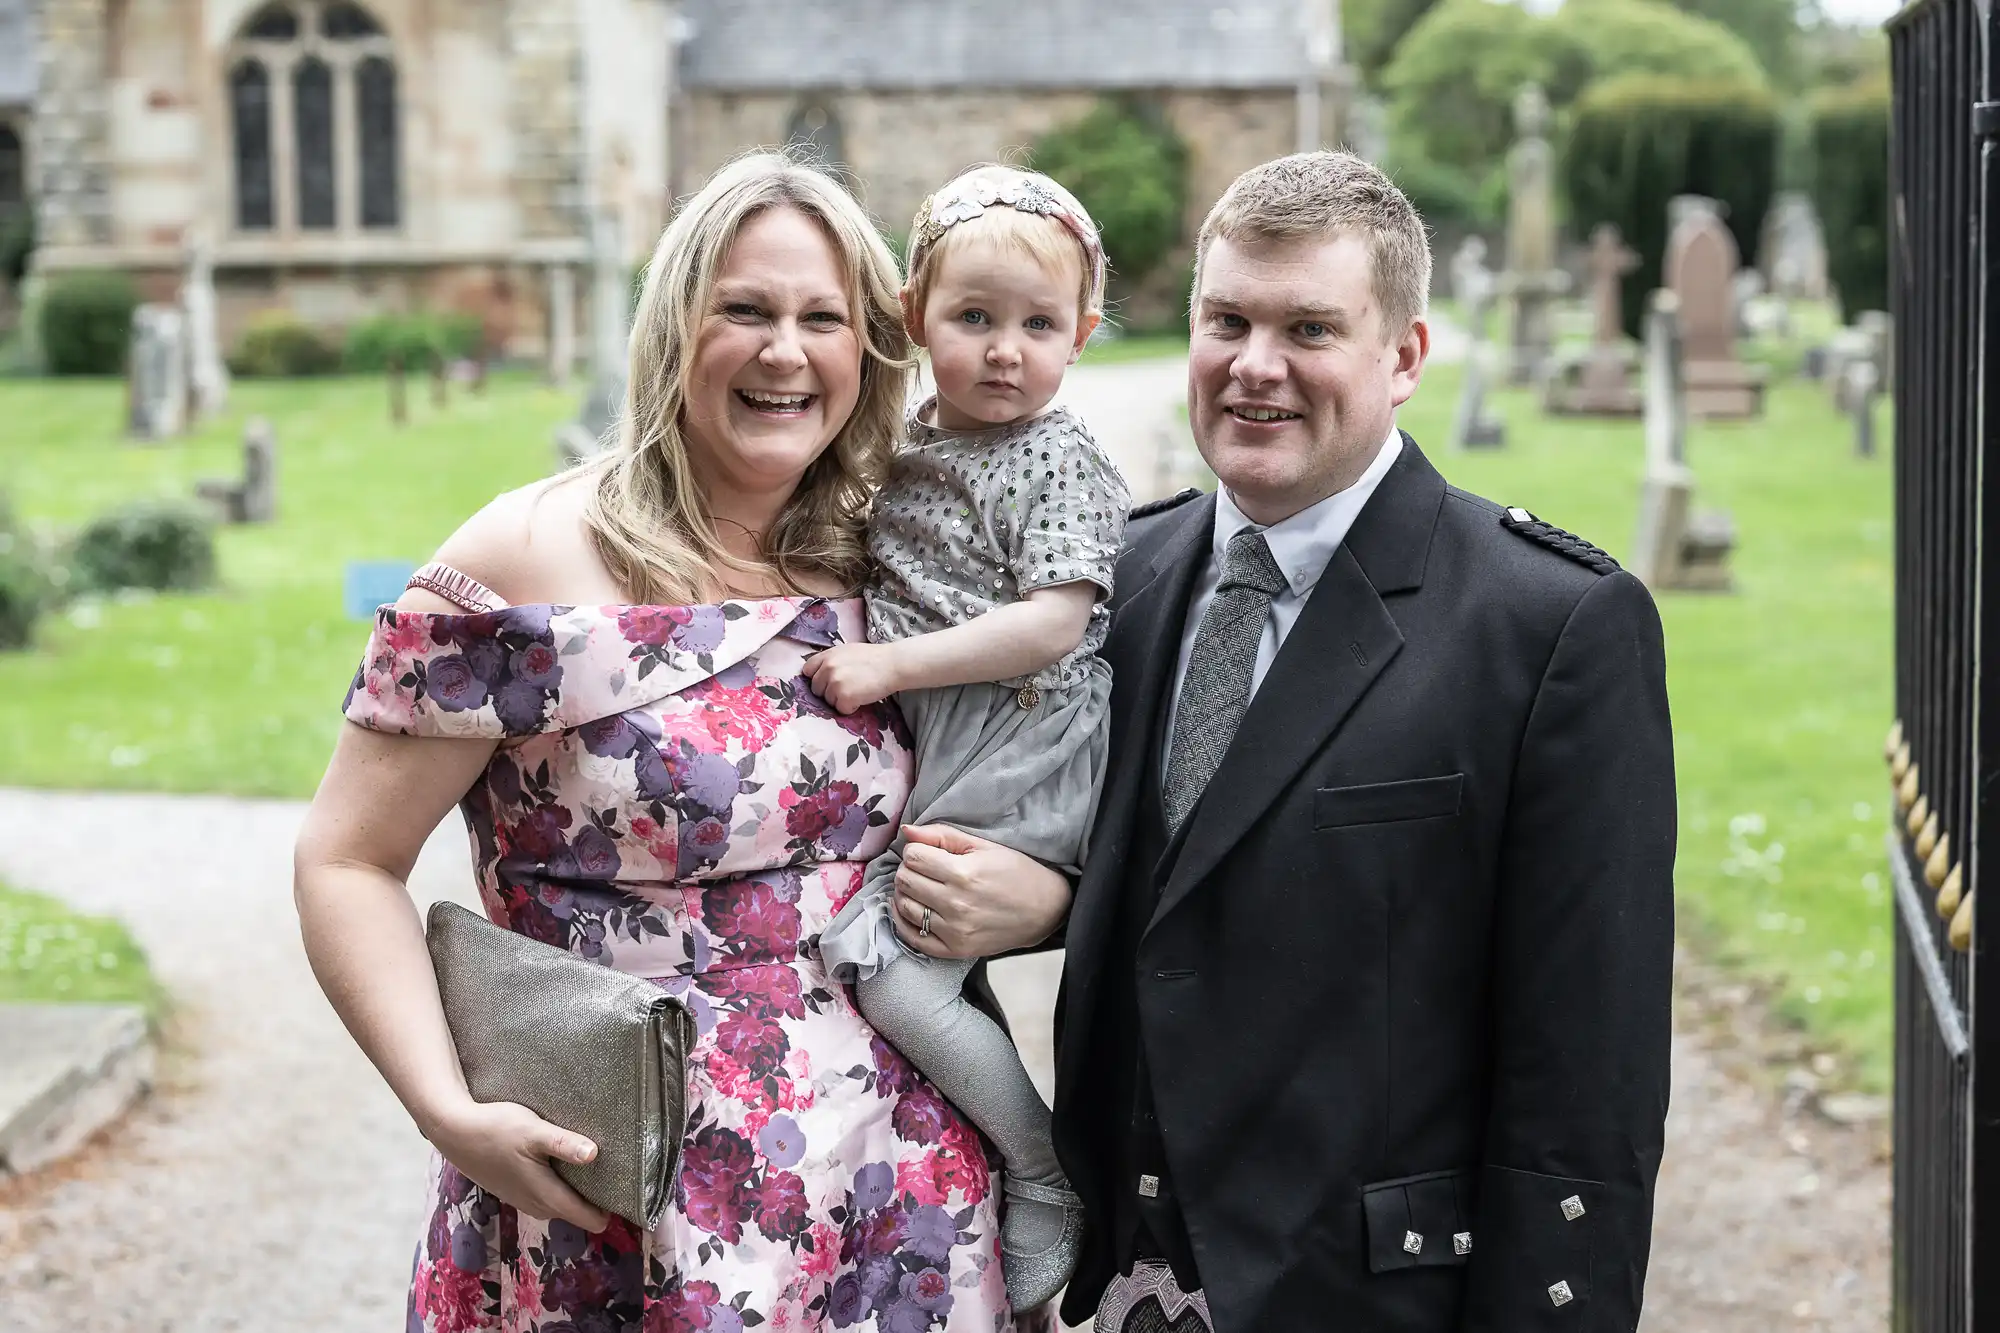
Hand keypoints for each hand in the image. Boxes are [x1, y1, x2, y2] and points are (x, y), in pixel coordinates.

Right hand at [422, 1097, 610, 1232]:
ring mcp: (523, 1200)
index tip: (631, 1196)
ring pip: (561, 1204)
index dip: (612, 1212)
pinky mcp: (514, 1190)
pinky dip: (559, 1186)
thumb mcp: (534, 1131)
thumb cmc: (497, 1129)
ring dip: (577, 1192)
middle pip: (577, 1212)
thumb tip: (594, 1154)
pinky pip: (546, 1196)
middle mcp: (537, 1205)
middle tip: (618, 1174)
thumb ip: (563, 1144)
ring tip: (597, 1169)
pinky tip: (562, 1165)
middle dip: (597, 1200)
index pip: (589, 1219)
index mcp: (547, 1195)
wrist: (455, 1132)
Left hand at [802, 643, 902, 713]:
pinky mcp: (844, 697)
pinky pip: (841, 709)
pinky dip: (851, 708)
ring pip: (828, 701)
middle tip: (848, 687)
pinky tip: (862, 697)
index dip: (817, 678)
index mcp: (827, 656)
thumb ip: (831, 661)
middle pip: (816, 689)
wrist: (893, 664)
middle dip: (829, 691)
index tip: (827, 682)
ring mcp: (834, 683)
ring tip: (858, 690)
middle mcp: (827, 668)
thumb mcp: (847, 651)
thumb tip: (820, 674)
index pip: (808, 670)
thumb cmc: (874, 658)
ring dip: (841, 700)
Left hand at [893, 823, 1072, 958]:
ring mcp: (954, 930)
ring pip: (904, 907)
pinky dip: (903, 921)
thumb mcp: (983, 845)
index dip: (916, 850)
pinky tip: (910, 909)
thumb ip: (942, 835)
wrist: (1045, 909)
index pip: (913, 856)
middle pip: (905, 880)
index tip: (927, 851)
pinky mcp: (955, 950)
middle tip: (924, 868)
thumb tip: (906, 830)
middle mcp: (956, 904)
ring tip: (921, 886)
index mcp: (963, 874)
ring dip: (906, 893)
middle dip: (909, 869)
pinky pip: (913, 938)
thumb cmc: (1017, 872)